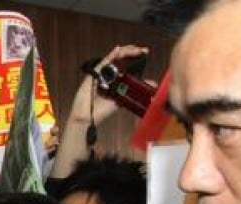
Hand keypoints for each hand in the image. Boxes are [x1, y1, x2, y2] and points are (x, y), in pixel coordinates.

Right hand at [51, 44, 150, 178]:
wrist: (88, 117)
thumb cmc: (101, 111)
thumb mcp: (122, 100)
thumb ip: (135, 91)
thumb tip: (152, 84)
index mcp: (115, 78)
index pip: (126, 63)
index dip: (134, 56)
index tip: (145, 52)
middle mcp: (108, 74)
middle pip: (120, 57)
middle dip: (132, 51)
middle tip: (142, 50)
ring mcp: (100, 73)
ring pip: (113, 58)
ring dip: (124, 51)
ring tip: (134, 49)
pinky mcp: (93, 75)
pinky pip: (103, 63)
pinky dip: (111, 56)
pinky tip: (118, 50)